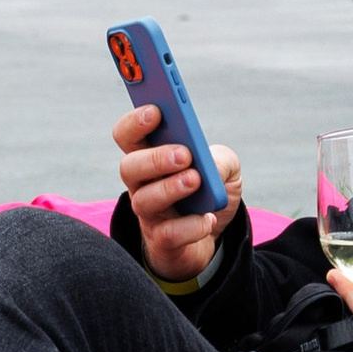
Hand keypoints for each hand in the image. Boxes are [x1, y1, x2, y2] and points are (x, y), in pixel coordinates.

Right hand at [115, 102, 244, 283]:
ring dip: (171, 188)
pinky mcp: (161, 241)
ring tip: (196, 180)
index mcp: (151, 155)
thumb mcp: (225, 168)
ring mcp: (149, 213)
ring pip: (143, 200)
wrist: (215, 238)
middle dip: (154, 158)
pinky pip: (167, 234)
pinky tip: (208, 219)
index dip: (135, 121)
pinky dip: (190, 226)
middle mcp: (142, 183)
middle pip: (129, 167)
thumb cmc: (210, 193)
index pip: (128, 134)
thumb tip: (210, 167)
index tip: (156, 110)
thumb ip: (220, 159)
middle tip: (184, 154)